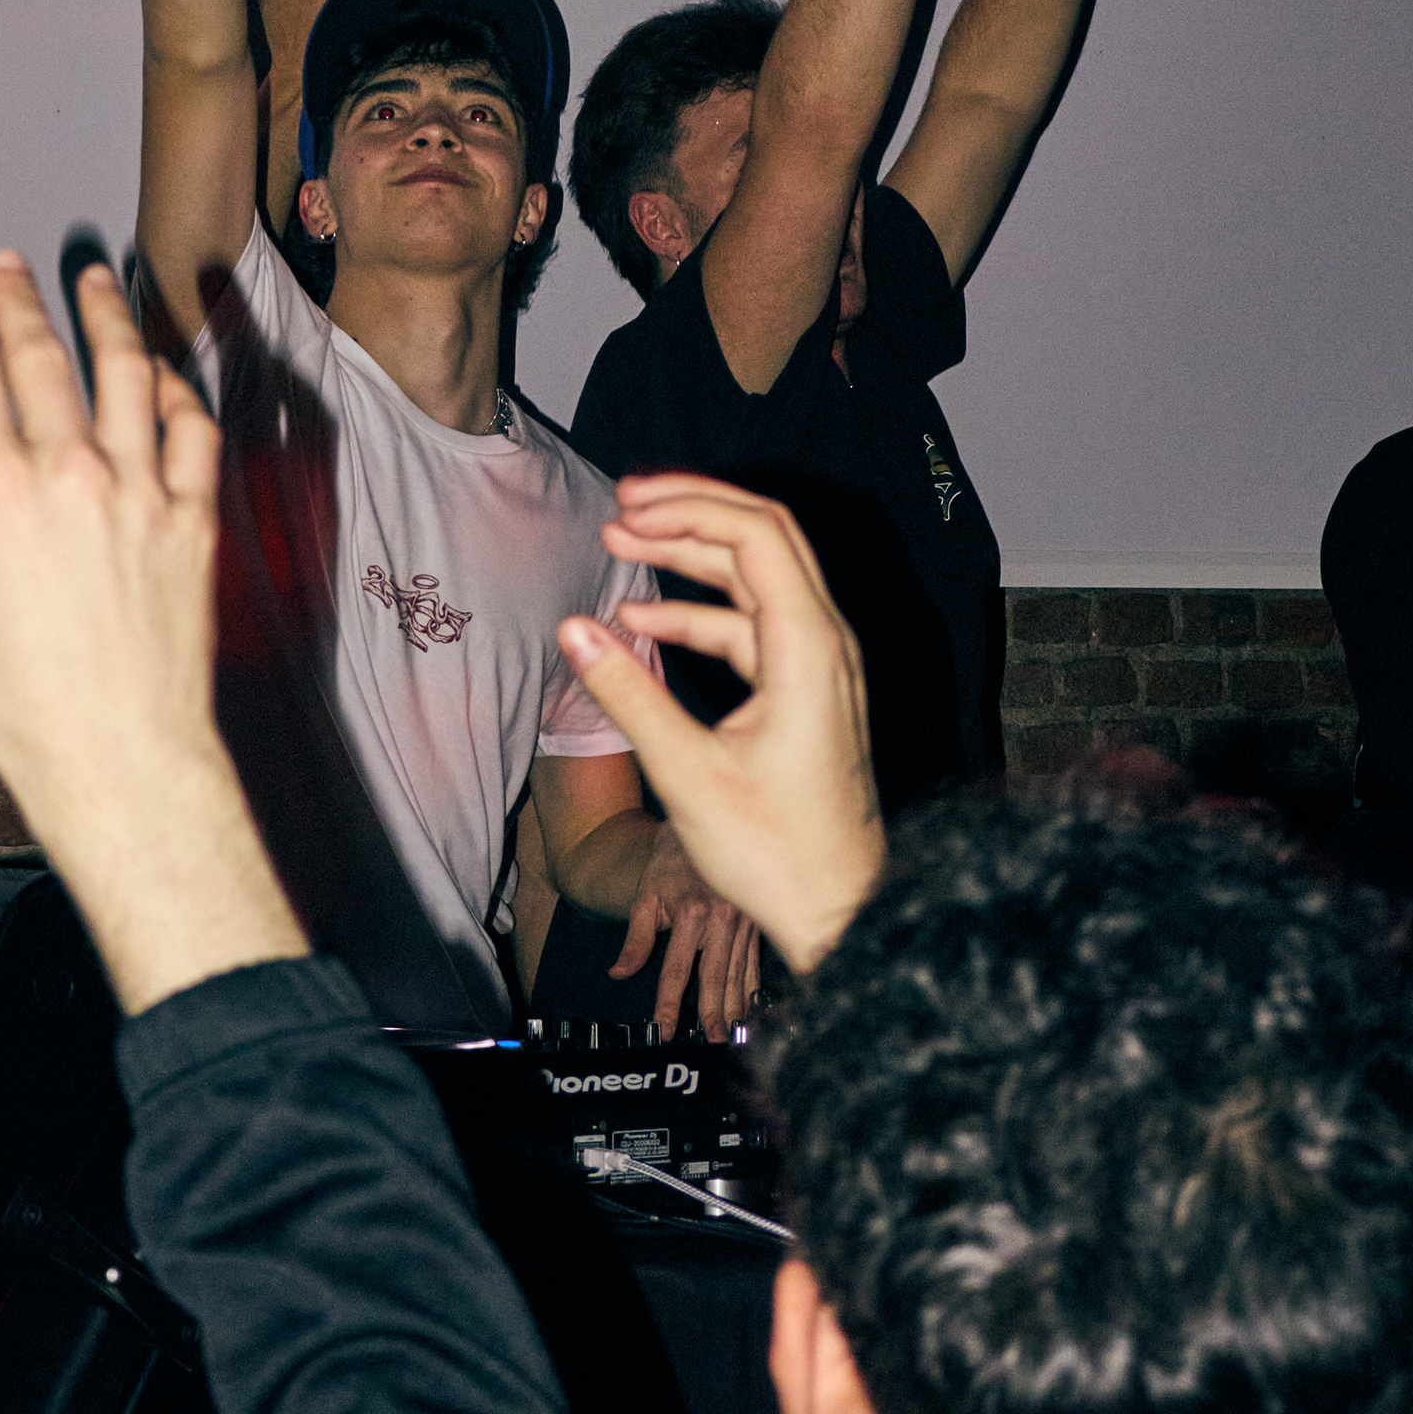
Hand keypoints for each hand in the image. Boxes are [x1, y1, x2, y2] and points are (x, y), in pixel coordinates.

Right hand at [0, 245, 305, 1007]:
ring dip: (107, 316)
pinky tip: (160, 373)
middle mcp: (72, 472)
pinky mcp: (195, 517)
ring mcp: (142, 489)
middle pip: (43, 351)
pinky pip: (194, 427)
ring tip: (94, 280)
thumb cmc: (11, 700)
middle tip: (8, 262)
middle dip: (18, 295)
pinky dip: (176, 389)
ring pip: (129, 370)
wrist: (118, 753)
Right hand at [558, 476, 883, 972]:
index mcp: (807, 647)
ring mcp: (818, 663)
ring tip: (619, 545)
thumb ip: (629, 694)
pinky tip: (642, 621)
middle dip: (690, 512)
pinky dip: (699, 611)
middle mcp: (823, 640)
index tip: (624, 506)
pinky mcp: (804, 688)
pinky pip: (751, 624)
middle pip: (763, 536)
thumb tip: (572, 628)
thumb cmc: (775, 852)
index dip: (688, 506)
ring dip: (690, 557)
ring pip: (756, 577)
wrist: (840, 910)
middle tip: (621, 503)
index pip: (755, 533)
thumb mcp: (687, 774)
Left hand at [610, 825, 759, 1040]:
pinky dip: (752, 986)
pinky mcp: (755, 922)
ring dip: (736, 1006)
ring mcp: (743, 921)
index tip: (665, 1029)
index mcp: (692, 913)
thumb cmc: (670, 866)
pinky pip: (754, 961)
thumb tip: (619, 973)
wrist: (700, 833)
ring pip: (739, 973)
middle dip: (713, 1014)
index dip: (669, 1003)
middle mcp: (721, 919)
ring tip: (732, 1034)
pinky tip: (751, 1007)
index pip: (677, 970)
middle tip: (711, 1042)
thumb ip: (635, 939)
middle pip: (715, 977)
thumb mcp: (645, 898)